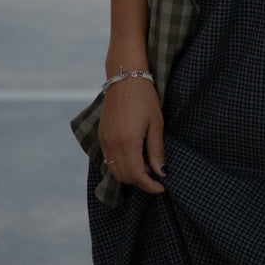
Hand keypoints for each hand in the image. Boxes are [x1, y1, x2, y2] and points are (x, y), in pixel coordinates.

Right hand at [98, 77, 165, 194]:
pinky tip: (135, 154)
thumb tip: (162, 172)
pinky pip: (109, 160)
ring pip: (115, 170)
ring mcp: (104, 141)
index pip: (136, 175)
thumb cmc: (144, 98)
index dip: (150, 185)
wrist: (125, 77)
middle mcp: (112, 144)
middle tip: (157, 172)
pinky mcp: (101, 136)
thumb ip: (157, 151)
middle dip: (141, 180)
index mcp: (127, 142)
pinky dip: (122, 164)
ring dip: (131, 173)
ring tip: (147, 163)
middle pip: (124, 177)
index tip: (162, 187)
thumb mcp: (156, 124)